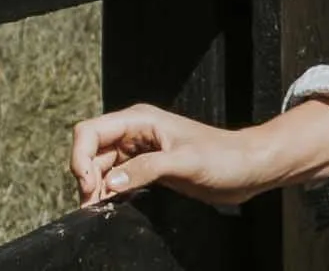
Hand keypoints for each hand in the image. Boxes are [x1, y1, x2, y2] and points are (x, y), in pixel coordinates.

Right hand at [70, 98, 328, 208]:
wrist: (247, 168)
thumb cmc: (223, 157)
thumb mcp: (185, 163)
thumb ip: (147, 169)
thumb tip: (111, 182)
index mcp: (141, 120)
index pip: (90, 131)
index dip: (81, 158)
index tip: (90, 187)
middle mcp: (136, 132)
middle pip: (91, 151)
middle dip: (86, 176)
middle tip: (94, 204)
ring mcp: (141, 151)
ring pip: (101, 167)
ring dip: (96, 187)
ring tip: (101, 209)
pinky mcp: (148, 169)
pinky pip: (117, 178)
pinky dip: (109, 192)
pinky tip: (113, 206)